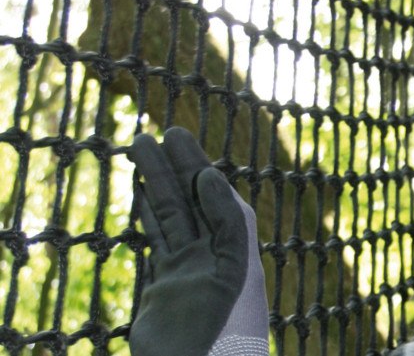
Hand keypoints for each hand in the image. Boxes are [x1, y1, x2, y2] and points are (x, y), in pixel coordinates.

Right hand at [129, 127, 268, 355]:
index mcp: (234, 241)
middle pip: (187, 196)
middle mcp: (212, 248)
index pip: (210, 190)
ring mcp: (188, 264)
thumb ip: (225, 219)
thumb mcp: (232, 265)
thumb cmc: (223, 322)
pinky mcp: (166, 282)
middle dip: (170, 166)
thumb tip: (210, 174)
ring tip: (137, 151)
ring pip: (168, 213)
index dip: (193, 161)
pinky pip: (157, 238)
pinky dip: (147, 214)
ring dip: (153, 183)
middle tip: (146, 133)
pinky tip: (138, 193)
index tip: (174, 133)